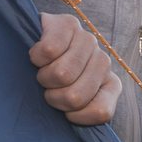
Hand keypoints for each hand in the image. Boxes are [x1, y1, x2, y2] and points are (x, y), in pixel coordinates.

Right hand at [30, 11, 119, 125]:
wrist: (31, 43)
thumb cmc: (49, 79)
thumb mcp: (68, 102)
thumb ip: (82, 111)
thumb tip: (73, 117)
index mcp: (110, 84)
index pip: (101, 112)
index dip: (75, 116)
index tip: (64, 110)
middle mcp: (103, 61)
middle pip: (75, 96)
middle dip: (53, 96)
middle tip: (48, 87)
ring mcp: (88, 41)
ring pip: (62, 74)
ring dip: (43, 77)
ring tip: (42, 70)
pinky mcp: (68, 24)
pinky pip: (49, 51)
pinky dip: (36, 58)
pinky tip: (38, 56)